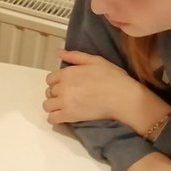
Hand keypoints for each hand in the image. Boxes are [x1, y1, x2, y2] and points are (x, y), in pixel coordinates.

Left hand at [44, 50, 168, 129]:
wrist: (122, 97)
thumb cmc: (112, 77)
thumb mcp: (95, 61)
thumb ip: (75, 56)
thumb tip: (58, 52)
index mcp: (68, 73)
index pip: (50, 78)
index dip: (57, 82)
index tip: (67, 85)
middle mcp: (63, 87)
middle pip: (49, 92)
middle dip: (57, 93)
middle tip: (70, 96)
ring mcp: (65, 102)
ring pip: (47, 106)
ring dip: (54, 106)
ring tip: (66, 106)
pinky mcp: (69, 116)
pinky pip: (52, 119)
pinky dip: (55, 118)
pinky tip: (64, 115)